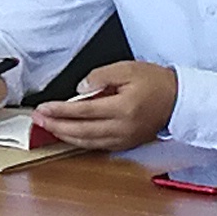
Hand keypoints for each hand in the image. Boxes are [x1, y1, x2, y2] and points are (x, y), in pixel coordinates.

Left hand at [30, 59, 182, 153]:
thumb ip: (100, 77)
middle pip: (81, 131)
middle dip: (56, 127)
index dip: (59, 111)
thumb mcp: (127, 68)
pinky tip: (69, 136)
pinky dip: (80, 142)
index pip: (82, 112)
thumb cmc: (156, 82)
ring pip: (87, 143)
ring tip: (47, 128)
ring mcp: (124, 139)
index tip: (43, 109)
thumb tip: (79, 89)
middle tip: (38, 120)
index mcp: (123, 108)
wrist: (179, 100)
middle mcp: (122, 128)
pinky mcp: (126, 144)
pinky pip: (97, 146)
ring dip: (64, 137)